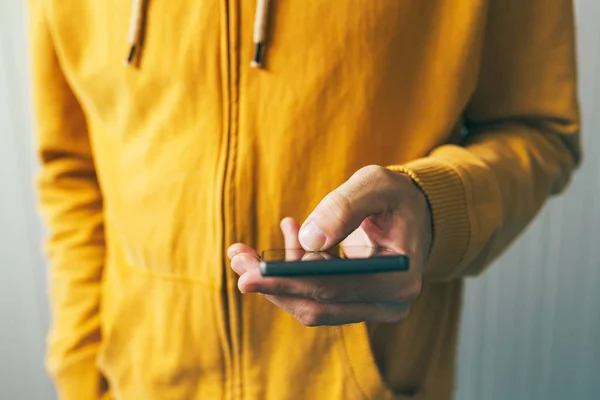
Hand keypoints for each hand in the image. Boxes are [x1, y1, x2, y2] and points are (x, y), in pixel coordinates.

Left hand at [228, 165, 431, 325]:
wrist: (412, 213)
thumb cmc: (395, 196)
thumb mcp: (375, 186)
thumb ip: (345, 207)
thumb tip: (308, 240)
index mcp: (398, 279)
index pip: (334, 289)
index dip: (287, 282)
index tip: (247, 275)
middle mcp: (388, 304)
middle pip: (317, 305)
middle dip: (272, 284)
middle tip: (237, 259)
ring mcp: (371, 308)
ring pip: (311, 303)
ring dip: (276, 280)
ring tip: (245, 251)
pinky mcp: (355, 303)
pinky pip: (315, 294)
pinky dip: (293, 271)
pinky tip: (288, 234)